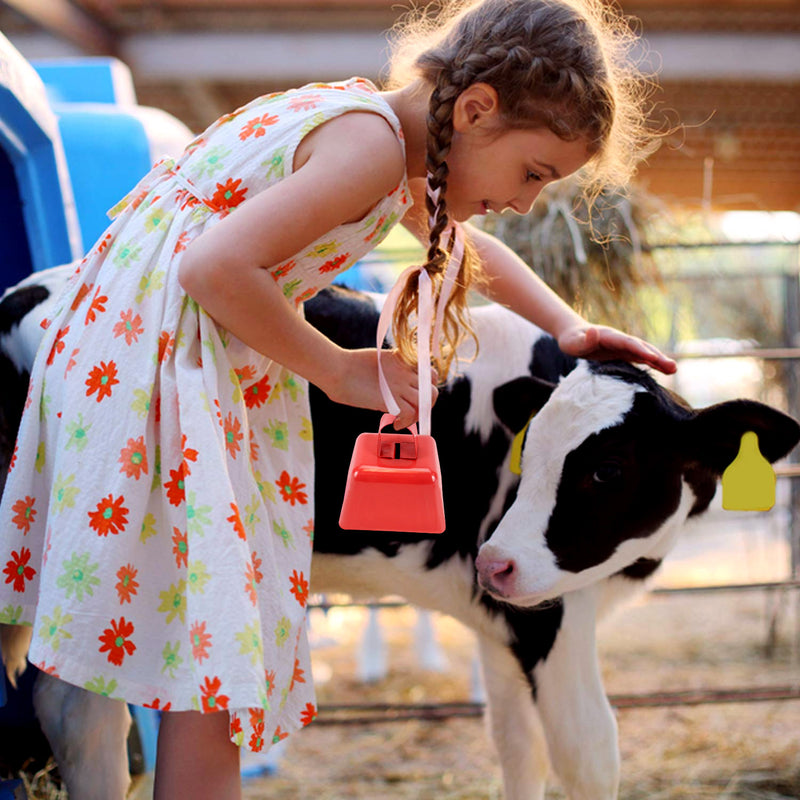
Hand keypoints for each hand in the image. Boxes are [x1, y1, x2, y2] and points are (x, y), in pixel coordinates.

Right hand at [326, 348, 438, 429]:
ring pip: (426, 400)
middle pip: (432, 387)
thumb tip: (390, 388)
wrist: (337, 370)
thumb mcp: (374, 367)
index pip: (429, 373)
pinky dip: (406, 422)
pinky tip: (396, 424)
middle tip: (415, 410)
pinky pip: (410, 412)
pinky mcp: (391, 398)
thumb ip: (388, 374)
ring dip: (420, 412)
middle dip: (428, 401)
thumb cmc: (346, 369)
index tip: (415, 395)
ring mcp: (400, 385)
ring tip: (407, 419)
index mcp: (402, 363)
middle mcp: (405, 373)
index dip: (427, 385)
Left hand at [558, 324, 676, 374]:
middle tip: (672, 367)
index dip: (640, 350)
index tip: (653, 358)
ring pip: (644, 352)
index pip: (627, 343)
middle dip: (656, 356)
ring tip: (674, 369)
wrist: (574, 335)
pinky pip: (641, 358)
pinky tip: (666, 370)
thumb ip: (583, 340)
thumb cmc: (572, 341)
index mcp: (609, 336)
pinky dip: (653, 363)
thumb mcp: (573, 342)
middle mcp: (620, 340)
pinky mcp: (624, 353)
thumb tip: (593, 332)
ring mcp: (623, 346)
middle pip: (641, 347)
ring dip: (659, 360)